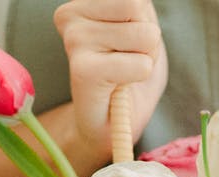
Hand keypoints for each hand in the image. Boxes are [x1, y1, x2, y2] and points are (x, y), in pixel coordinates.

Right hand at [54, 0, 167, 148]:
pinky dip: (141, 76)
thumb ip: (138, 5)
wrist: (111, 122)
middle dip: (147, 37)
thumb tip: (137, 1)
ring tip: (124, 71)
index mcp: (82, 2)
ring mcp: (74, 41)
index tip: (127, 41)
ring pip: (145, 35)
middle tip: (128, 59)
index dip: (144, 20)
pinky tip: (120, 86)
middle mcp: (70, 15)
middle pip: (137, 6)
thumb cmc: (129, 71)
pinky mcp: (84, 71)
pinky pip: (142, 64)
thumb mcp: (141, 25)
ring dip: (146, 57)